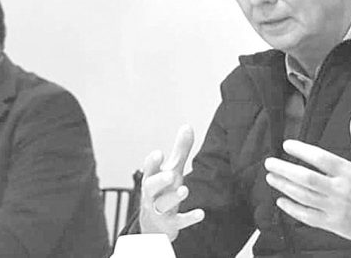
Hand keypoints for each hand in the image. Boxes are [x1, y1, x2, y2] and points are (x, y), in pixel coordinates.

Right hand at [139, 125, 204, 239]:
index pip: (149, 169)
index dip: (152, 162)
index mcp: (152, 178)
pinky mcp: (170, 225)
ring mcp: (160, 210)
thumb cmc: (164, 190)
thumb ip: (180, 150)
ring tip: (184, 190)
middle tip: (170, 174)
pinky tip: (201, 213)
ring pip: (163, 204)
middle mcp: (153, 194)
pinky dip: (189, 218)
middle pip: (151, 187)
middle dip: (159, 181)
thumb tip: (187, 126)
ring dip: (173, 197)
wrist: (154, 224)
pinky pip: (178, 222)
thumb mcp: (172, 170)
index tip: (158, 154)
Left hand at [264, 114, 350, 247]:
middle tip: (269, 162)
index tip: (286, 145)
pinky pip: (308, 216)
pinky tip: (281, 201)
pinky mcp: (333, 224)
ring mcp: (336, 208)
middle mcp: (342, 190)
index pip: (322, 158)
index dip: (302, 150)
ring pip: (304, 197)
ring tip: (270, 177)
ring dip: (284, 187)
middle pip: (308, 178)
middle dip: (285, 170)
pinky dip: (292, 209)